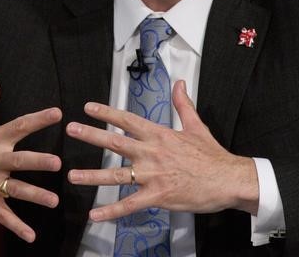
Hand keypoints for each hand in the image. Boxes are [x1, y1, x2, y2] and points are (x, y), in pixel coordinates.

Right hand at [0, 77, 61, 242]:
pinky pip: (3, 216)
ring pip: (16, 190)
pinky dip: (17, 227)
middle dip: (38, 162)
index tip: (58, 113)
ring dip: (35, 196)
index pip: (19, 126)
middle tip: (57, 164)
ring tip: (54, 201)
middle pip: (20, 161)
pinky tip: (32, 236)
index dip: (38, 119)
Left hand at [65, 80, 257, 221]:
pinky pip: (129, 205)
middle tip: (71, 129)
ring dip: (92, 175)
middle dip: (91, 135)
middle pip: (115, 142)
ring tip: (72, 175)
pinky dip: (111, 211)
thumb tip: (180, 83)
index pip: (128, 120)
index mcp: (159, 135)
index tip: (88, 108)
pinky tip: (94, 214)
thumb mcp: (196, 126)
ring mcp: (152, 175)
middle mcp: (152, 153)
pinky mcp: (157, 196)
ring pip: (116, 175)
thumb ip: (183, 104)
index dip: (107, 113)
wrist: (228, 179)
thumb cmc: (212, 155)